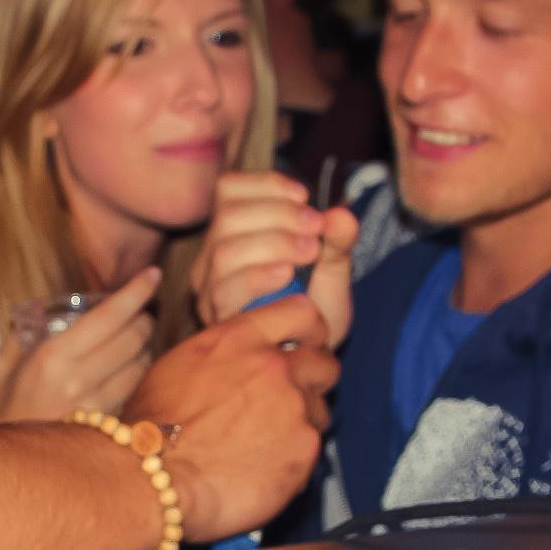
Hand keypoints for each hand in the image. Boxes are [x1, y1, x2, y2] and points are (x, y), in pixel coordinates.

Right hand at [0, 267, 157, 422]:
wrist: (6, 476)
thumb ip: (18, 340)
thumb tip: (40, 317)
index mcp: (52, 359)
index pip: (110, 316)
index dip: (137, 291)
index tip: (153, 275)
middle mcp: (80, 382)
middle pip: (135, 338)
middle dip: (143, 319)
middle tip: (139, 312)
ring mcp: (99, 410)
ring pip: (142, 366)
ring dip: (145, 349)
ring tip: (135, 342)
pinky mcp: (110, 431)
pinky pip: (135, 394)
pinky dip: (137, 378)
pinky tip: (128, 373)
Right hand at [123, 294, 337, 542]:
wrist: (154, 477)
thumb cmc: (152, 428)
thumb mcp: (180, 364)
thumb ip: (225, 353)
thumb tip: (243, 357)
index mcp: (240, 339)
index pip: (302, 312)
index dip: (311, 330)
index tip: (309, 343)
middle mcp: (273, 366)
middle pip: (325, 363)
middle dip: (313, 382)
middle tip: (291, 401)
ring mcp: (293, 407)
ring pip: (319, 411)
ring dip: (301, 424)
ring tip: (266, 443)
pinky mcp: (304, 449)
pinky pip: (311, 451)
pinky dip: (293, 460)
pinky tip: (263, 469)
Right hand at [190, 171, 356, 346]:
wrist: (304, 365)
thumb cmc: (312, 316)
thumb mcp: (332, 274)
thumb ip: (339, 244)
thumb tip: (341, 214)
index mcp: (234, 233)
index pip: (228, 189)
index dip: (266, 184)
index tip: (305, 197)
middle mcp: (212, 256)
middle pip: (227, 215)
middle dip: (278, 214)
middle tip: (316, 229)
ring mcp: (209, 287)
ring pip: (224, 248)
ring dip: (273, 242)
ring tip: (310, 252)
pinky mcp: (214, 317)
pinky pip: (225, 288)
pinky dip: (258, 274)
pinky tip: (287, 275)